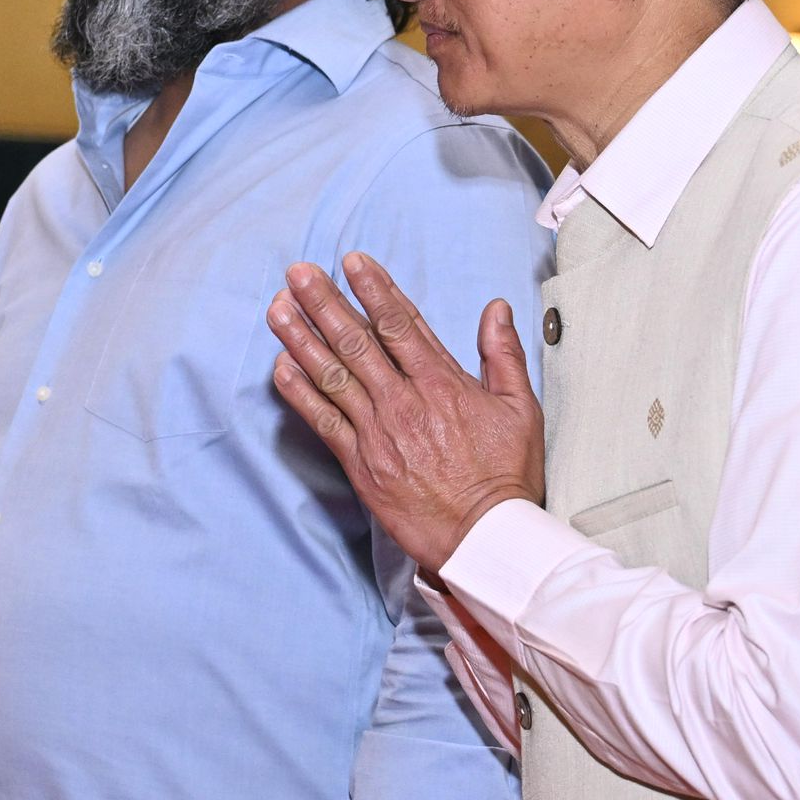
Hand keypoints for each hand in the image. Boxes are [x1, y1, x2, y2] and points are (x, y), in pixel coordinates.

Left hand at [268, 254, 543, 575]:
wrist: (484, 537)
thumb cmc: (505, 477)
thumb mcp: (521, 409)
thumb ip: (503, 354)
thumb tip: (496, 310)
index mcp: (442, 383)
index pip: (400, 324)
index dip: (373, 289)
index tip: (352, 262)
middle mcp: (404, 401)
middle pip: (356, 340)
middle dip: (324, 302)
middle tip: (298, 272)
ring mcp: (378, 432)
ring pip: (333, 374)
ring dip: (302, 338)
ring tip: (278, 307)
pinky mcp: (361, 464)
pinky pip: (323, 422)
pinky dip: (300, 393)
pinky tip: (280, 367)